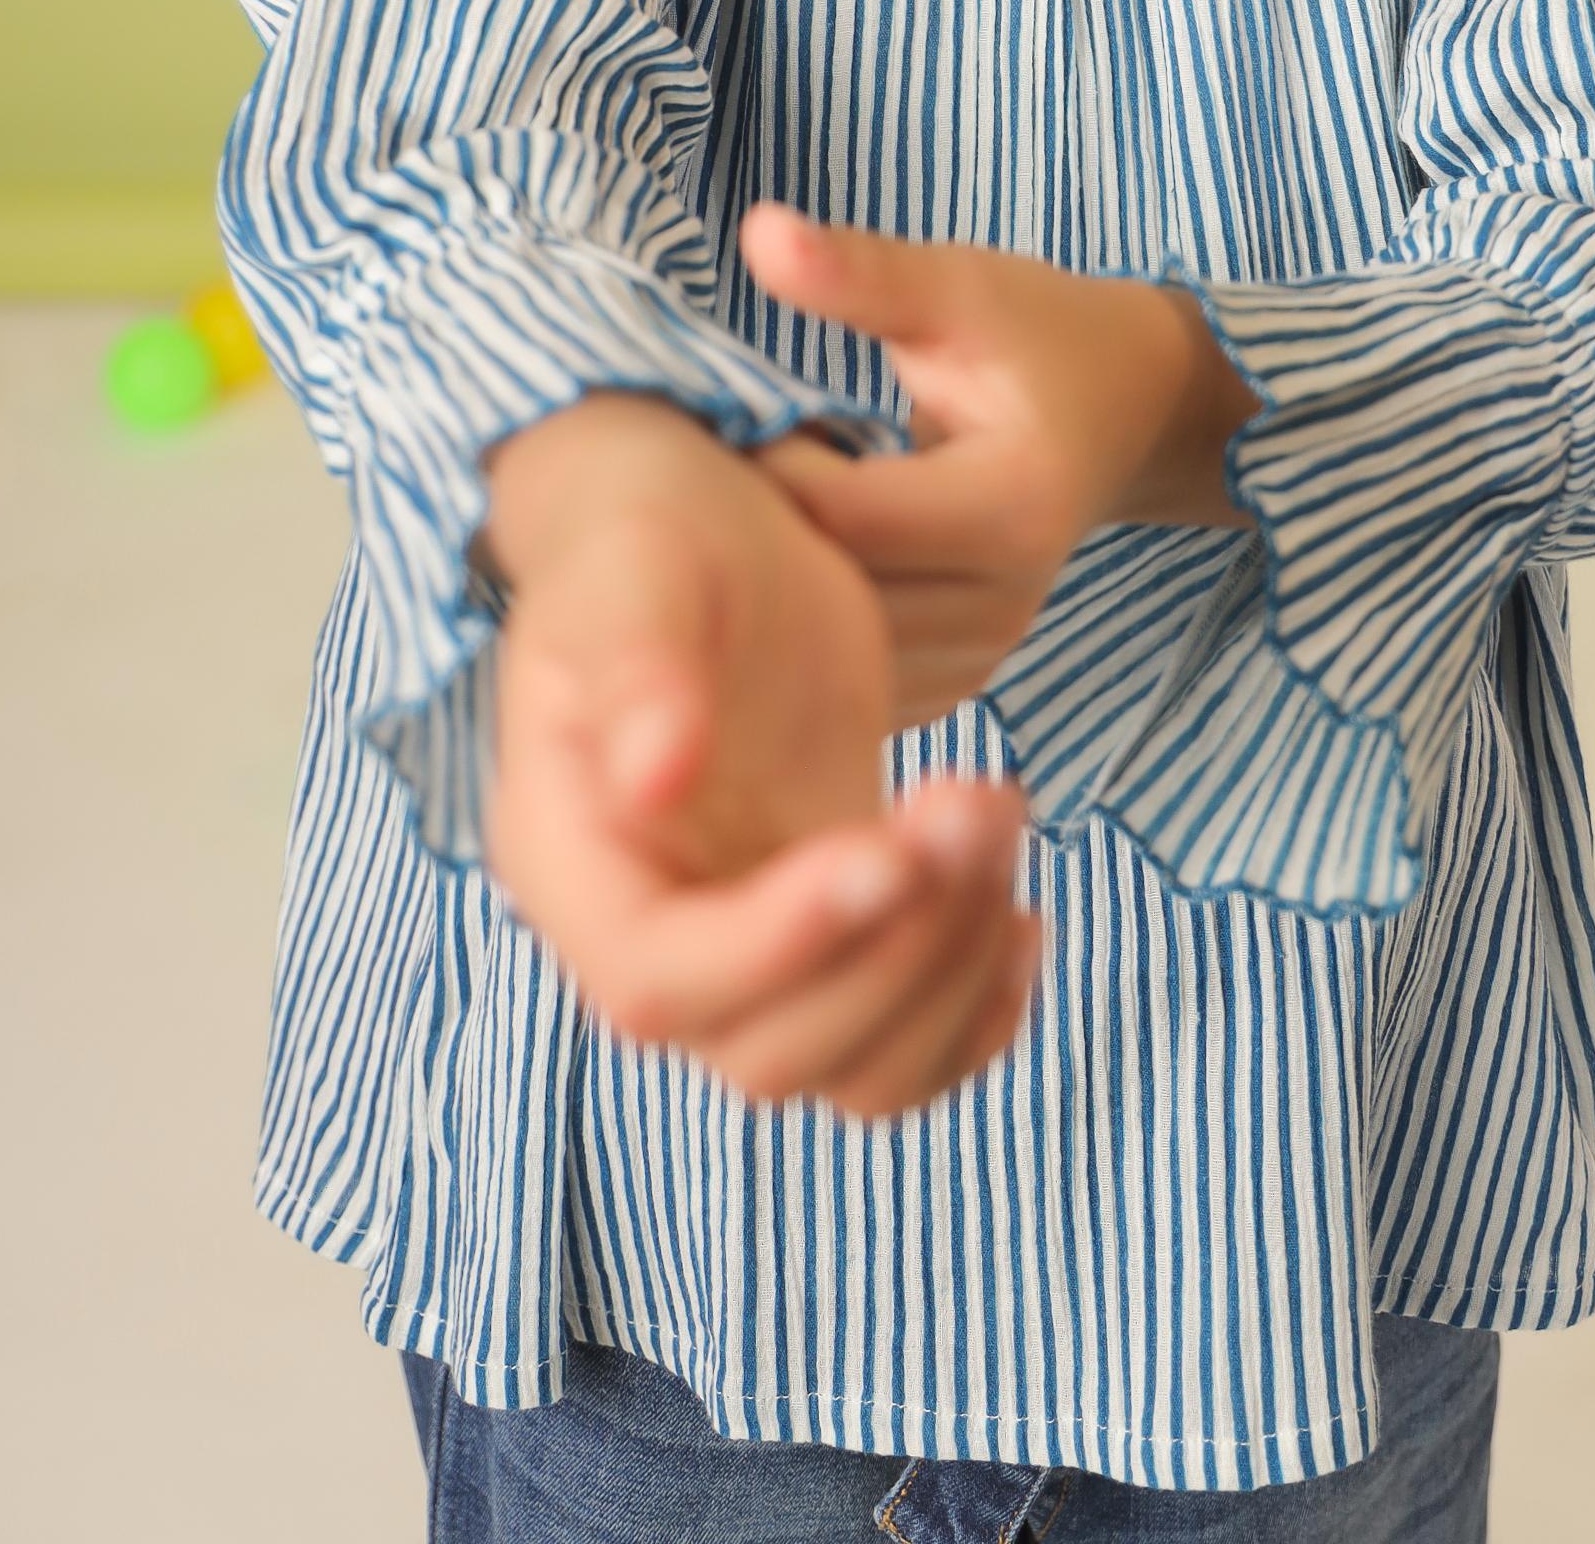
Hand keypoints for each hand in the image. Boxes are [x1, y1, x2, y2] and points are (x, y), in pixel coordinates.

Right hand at [478, 398, 1042, 1118]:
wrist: (697, 525)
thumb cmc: (645, 535)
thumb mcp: (635, 572)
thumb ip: (638, 665)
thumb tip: (652, 775)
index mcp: (571, 862)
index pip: (656, 981)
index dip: (776, 948)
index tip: (886, 848)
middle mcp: (648, 933)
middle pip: (769, 1053)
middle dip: (896, 950)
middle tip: (978, 796)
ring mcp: (746, 943)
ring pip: (854, 1068)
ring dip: (950, 974)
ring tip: (1000, 812)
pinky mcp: (832, 921)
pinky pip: (905, 1043)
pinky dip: (976, 1011)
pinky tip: (1023, 911)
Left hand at [736, 207, 1259, 729]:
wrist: (1126, 409)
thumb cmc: (1038, 337)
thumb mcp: (958, 287)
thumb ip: (861, 272)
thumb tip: (761, 231)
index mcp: (1013, 504)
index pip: (844, 514)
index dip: (766, 465)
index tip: (730, 413)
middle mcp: (1006, 600)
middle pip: (833, 595)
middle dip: (758, 529)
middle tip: (721, 461)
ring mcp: (986, 653)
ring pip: (835, 651)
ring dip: (779, 581)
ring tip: (760, 504)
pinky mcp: (962, 679)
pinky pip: (857, 678)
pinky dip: (811, 626)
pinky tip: (797, 555)